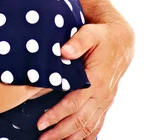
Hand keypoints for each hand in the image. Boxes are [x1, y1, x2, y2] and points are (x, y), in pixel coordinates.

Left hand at [38, 21, 134, 138]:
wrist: (121, 41)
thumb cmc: (102, 37)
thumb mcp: (90, 33)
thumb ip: (77, 42)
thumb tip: (63, 51)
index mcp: (95, 79)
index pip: (74, 103)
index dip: (57, 114)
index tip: (41, 122)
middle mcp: (101, 94)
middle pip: (80, 120)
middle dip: (60, 131)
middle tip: (42, 139)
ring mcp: (104, 100)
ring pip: (88, 126)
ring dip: (71, 137)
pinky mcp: (104, 102)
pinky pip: (97, 124)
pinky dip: (86, 136)